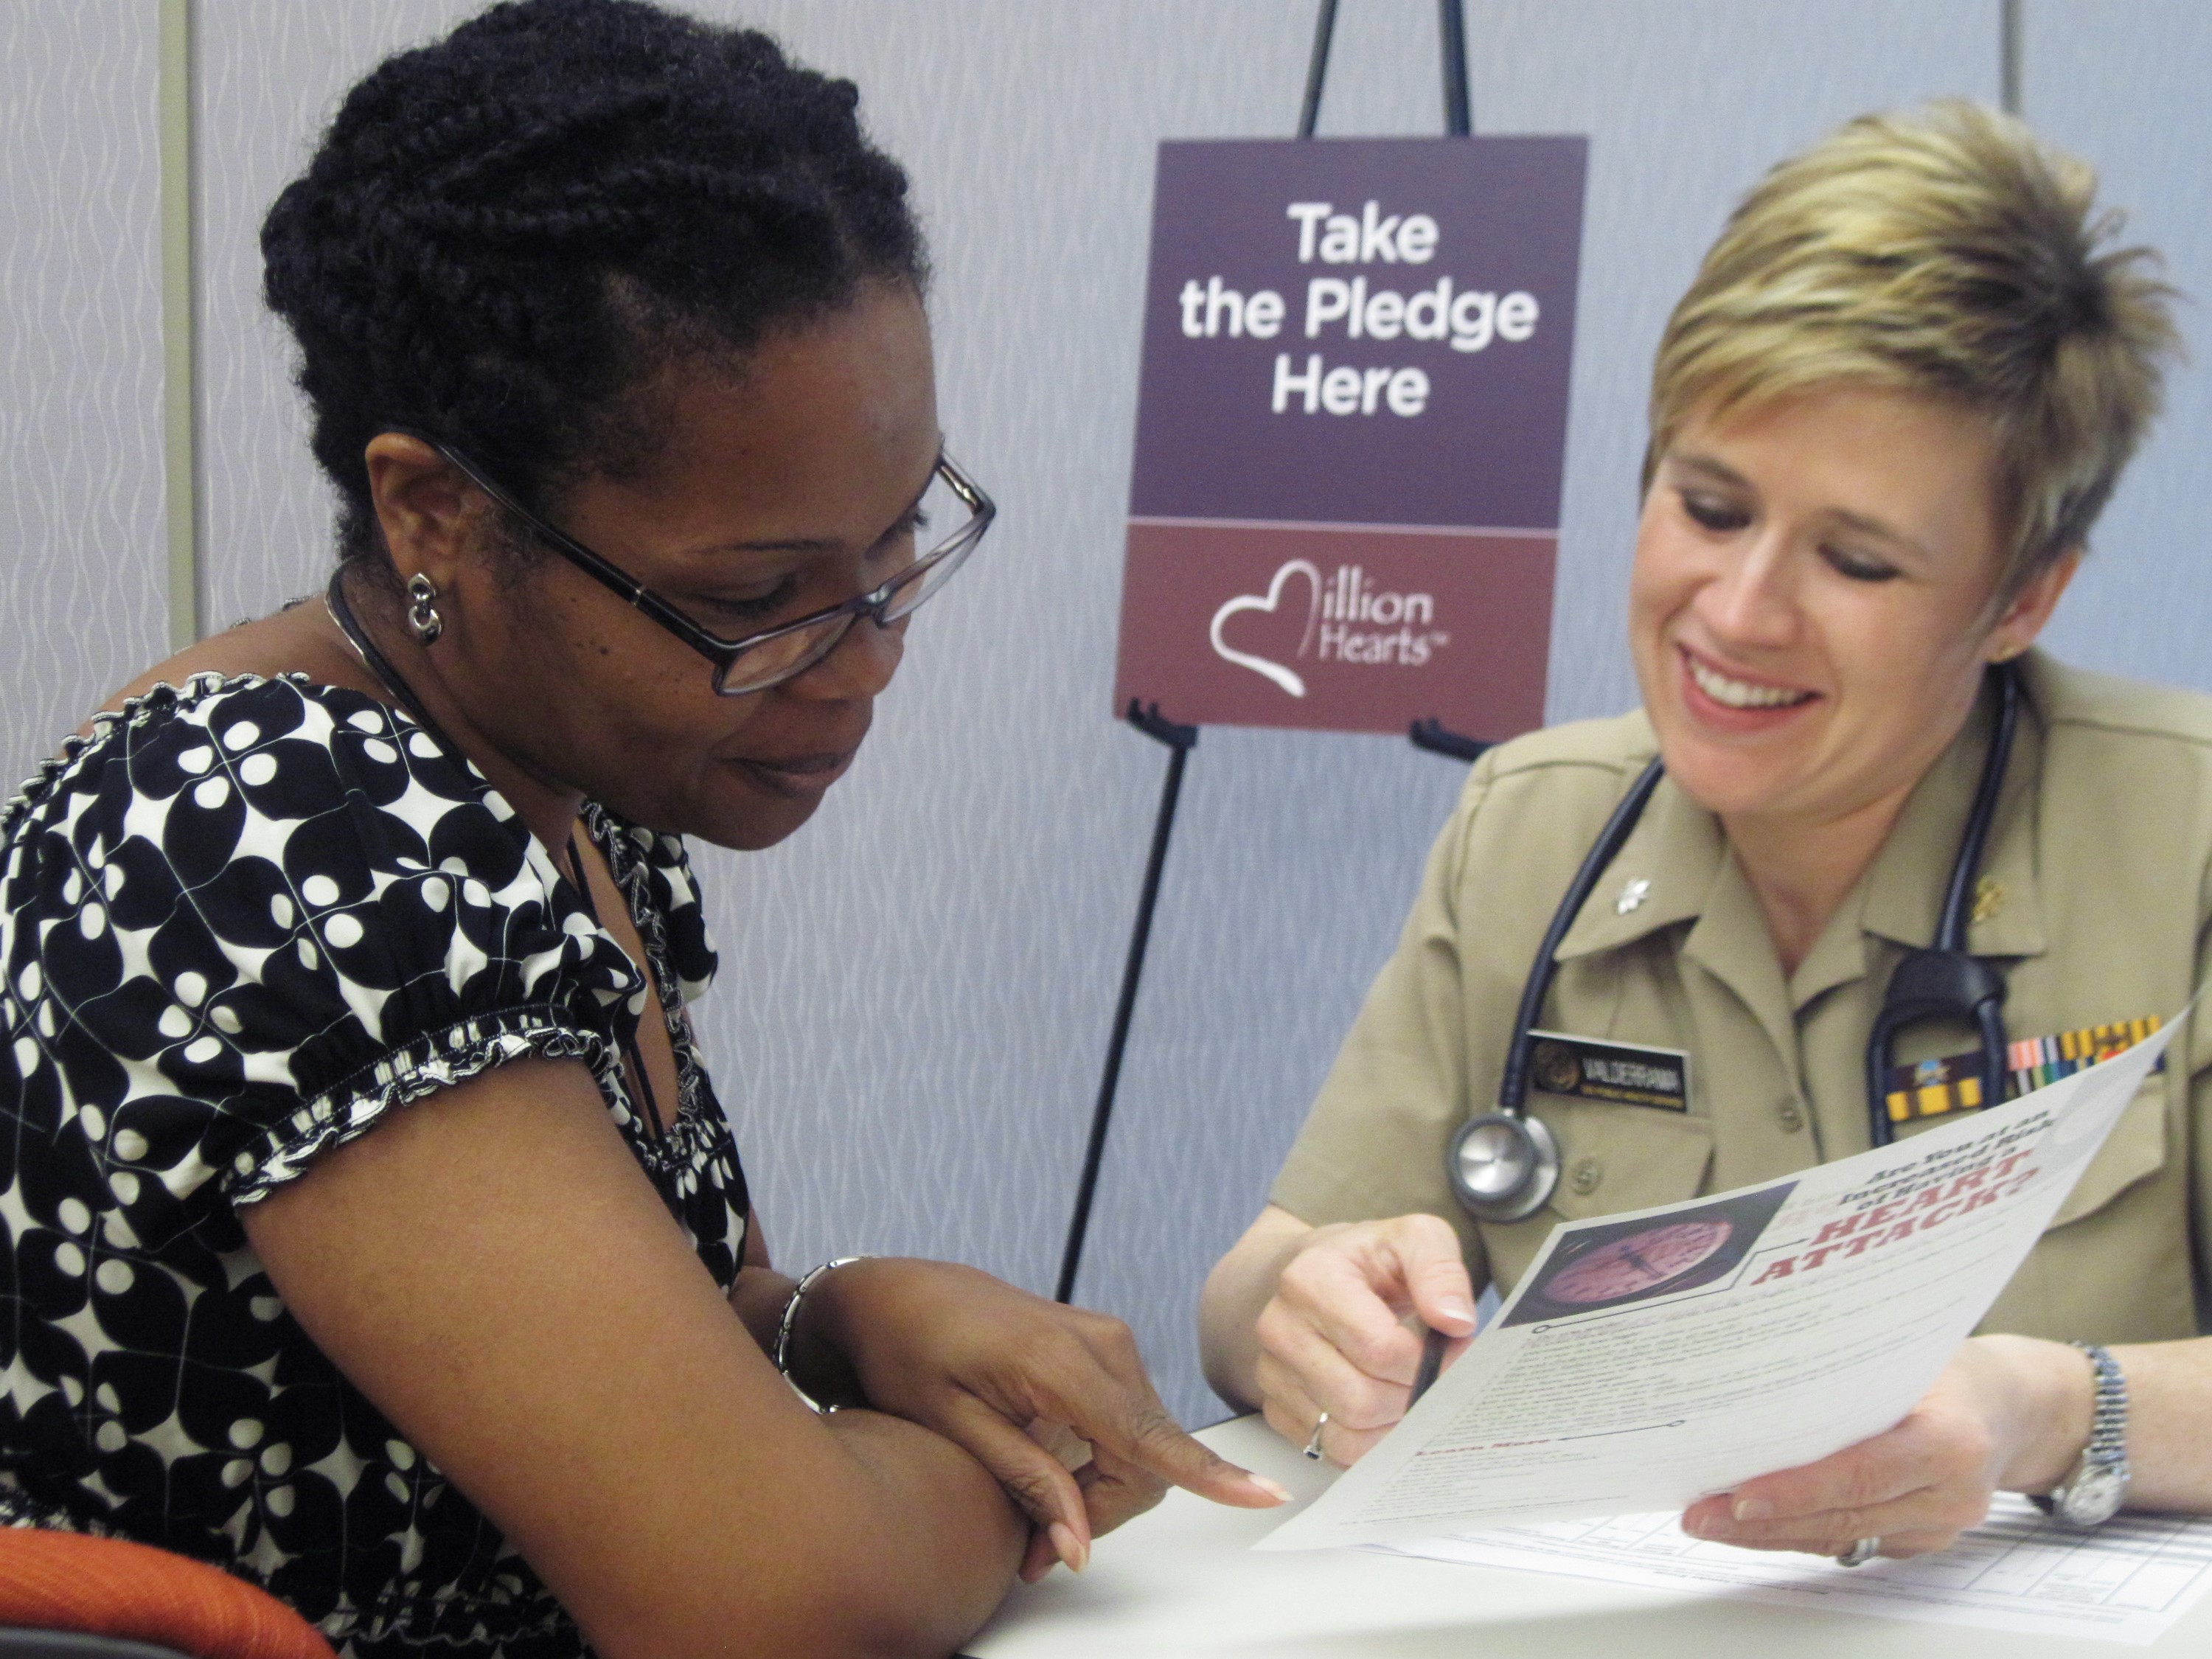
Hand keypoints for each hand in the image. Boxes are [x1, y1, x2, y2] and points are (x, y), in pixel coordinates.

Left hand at [799, 1259, 1290, 1580]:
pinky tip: (1052, 1477)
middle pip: (1146, 1461)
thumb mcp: (955, 1426)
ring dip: (1100, 1491)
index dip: (1209, 1476)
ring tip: (1034, 1521)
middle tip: (1035, 1550)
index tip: (1262, 1495)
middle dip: (1101, 1513)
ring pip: (1142, 1446)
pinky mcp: (1104, 1346)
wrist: (895, 1292)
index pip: (1149, 1436)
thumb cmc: (910, 1348)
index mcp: (1060, 1362)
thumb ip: (1027, 1481)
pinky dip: (1100, 1459)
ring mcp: (1107, 1340)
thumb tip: (1079, 1544)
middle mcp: (1100, 1344)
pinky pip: (1128, 1421)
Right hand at [1252, 1215, 1477, 1466]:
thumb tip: (1455, 1321)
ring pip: (1344, 1435)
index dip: (1428, 1360)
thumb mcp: (1414, 1239)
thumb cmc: (1370, 1261)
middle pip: (1360, 1399)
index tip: (1453, 1350)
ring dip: (1392, 1424)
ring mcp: (1271, 1372)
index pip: (1379, 1348)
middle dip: (1411, 1396)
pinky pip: (1331, 1451)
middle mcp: (1279, 1328)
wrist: (1318, 1273)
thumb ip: (1440, 1270)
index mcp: (1309, 1279)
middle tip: (1434, 1374)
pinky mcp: (1275, 1408)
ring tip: (1410, 1390)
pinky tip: (1386, 1409)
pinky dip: (1369, 1442)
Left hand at [1680, 1336, 2087, 1558]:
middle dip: (1763, 1521)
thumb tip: (1758, 1376)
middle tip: (1700, 1514)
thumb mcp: (1909, 1351)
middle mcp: (1950, 1494)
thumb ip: (1848, 1372)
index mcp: (1950, 1441)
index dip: (1797, 1491)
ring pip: (1843, 1537)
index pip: (1861, 1474)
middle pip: (1843, 1516)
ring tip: (1709, 1522)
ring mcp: (1938, 1525)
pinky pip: (1853, 1541)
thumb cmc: (1953, 1368)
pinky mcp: (1922, 1538)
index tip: (1739, 1497)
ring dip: (1771, 1534)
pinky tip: (1752, 1524)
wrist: (2014, 1406)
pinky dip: (1800, 1532)